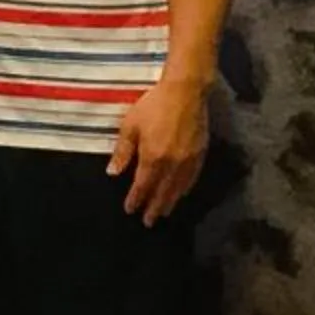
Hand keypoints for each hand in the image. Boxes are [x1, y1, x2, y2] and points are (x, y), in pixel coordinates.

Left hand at [109, 72, 210, 224]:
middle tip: (148, 222)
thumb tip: (113, 173)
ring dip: (170, 202)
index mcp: (152, 158)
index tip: (130, 210)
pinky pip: (192, 178)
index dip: (136, 199)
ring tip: (164, 213)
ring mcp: (189, 160)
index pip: (142, 186)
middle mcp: (172, 164)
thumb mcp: (130, 126)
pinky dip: (185, 189)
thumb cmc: (152, 106)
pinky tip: (181, 193)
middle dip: (154, 208)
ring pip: (179, 188)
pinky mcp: (201, 153)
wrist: (185, 92)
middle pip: (162, 192)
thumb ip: (122, 152)